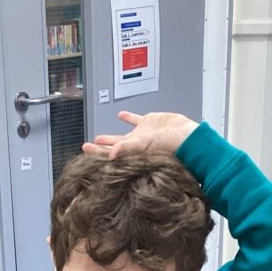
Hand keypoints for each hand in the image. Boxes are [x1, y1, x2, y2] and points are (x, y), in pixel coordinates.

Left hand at [82, 110, 198, 158]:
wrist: (186, 136)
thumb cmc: (169, 146)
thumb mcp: (145, 146)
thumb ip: (127, 149)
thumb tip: (110, 155)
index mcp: (131, 152)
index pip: (109, 153)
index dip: (96, 152)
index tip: (85, 149)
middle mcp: (135, 144)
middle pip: (112, 146)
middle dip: (99, 147)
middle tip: (87, 147)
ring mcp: (141, 134)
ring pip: (122, 135)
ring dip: (110, 137)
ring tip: (98, 138)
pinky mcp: (150, 123)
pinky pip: (136, 119)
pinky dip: (128, 118)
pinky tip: (120, 115)